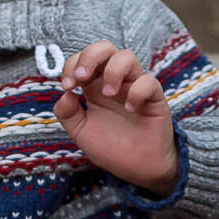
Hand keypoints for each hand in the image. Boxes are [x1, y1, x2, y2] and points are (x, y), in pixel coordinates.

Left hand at [53, 40, 178, 195]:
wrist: (138, 170)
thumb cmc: (112, 149)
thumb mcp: (81, 133)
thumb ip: (67, 114)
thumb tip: (64, 94)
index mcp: (95, 87)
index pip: (82, 59)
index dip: (72, 65)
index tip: (68, 86)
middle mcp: (115, 82)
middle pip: (105, 48)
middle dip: (90, 56)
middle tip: (82, 78)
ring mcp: (135, 87)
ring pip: (128, 57)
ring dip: (113, 71)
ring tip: (108, 94)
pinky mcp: (154, 98)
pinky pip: (149, 82)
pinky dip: (137, 92)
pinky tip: (130, 110)